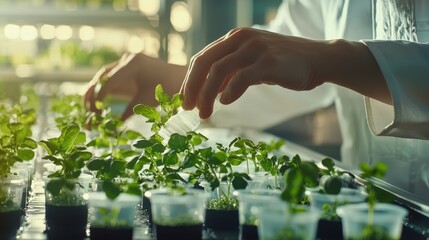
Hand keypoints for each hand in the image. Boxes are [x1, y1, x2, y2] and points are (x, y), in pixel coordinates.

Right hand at [84, 53, 183, 119]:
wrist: (181, 79)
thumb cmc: (167, 89)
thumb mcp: (146, 102)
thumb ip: (128, 112)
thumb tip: (112, 128)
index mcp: (132, 64)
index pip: (109, 82)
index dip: (99, 98)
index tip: (94, 113)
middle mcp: (127, 59)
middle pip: (102, 76)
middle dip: (92, 94)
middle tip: (88, 111)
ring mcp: (127, 62)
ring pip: (104, 76)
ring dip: (95, 91)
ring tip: (90, 109)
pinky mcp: (127, 69)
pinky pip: (111, 78)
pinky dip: (105, 90)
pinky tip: (99, 104)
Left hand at [180, 27, 327, 118]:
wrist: (317, 60)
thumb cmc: (282, 64)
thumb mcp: (251, 65)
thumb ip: (231, 73)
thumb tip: (209, 92)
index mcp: (234, 38)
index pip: (202, 58)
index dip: (189, 80)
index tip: (184, 100)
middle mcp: (241, 39)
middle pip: (205, 62)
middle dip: (192, 87)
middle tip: (187, 108)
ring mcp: (255, 48)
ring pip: (219, 71)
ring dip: (207, 95)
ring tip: (204, 114)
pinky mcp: (269, 61)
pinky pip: (242, 76)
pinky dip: (230, 91)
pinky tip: (226, 103)